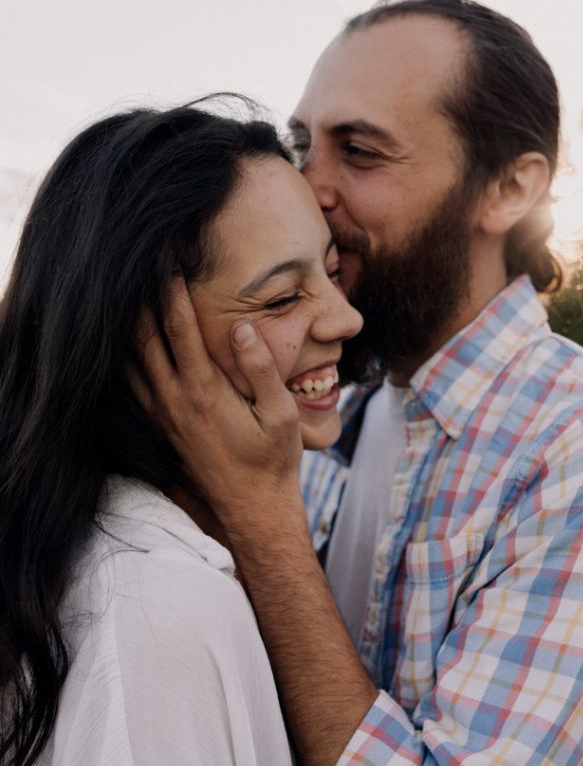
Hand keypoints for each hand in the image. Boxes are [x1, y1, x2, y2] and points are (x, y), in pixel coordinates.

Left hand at [129, 277, 303, 521]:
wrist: (252, 506)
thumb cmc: (273, 459)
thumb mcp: (280, 414)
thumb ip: (260, 370)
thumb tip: (241, 329)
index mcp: (205, 391)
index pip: (180, 329)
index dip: (171, 291)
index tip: (166, 259)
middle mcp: (176, 399)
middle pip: (144, 339)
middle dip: (138, 298)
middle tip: (133, 265)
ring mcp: (164, 414)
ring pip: (130, 361)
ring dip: (124, 326)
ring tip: (119, 295)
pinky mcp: (161, 426)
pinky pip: (131, 385)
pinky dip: (121, 359)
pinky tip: (119, 344)